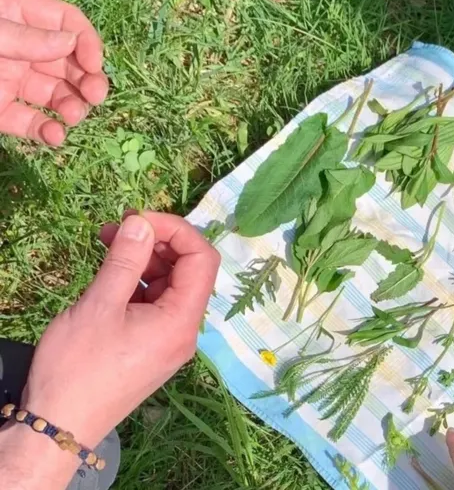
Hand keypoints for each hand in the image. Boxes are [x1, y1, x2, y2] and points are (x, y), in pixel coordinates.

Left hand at [0, 0, 108, 145]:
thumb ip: (24, 37)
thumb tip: (70, 43)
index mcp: (17, 18)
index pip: (67, 22)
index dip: (86, 42)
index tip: (93, 64)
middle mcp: (21, 50)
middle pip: (69, 63)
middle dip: (88, 80)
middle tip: (95, 96)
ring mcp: (11, 82)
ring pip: (56, 95)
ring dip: (73, 107)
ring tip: (74, 116)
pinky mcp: (0, 112)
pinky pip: (30, 123)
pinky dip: (46, 133)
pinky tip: (55, 137)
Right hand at [21, 212, 218, 447]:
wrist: (59, 426)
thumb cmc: (78, 366)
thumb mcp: (99, 305)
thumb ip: (126, 261)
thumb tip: (143, 222)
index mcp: (182, 320)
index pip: (203, 259)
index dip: (176, 230)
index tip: (138, 218)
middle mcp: (185, 331)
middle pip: (189, 271)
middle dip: (157, 243)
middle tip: (116, 227)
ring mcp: (169, 341)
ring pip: (170, 286)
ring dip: (145, 261)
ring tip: (107, 244)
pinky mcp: (151, 347)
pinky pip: (156, 305)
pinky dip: (138, 284)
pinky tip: (111, 275)